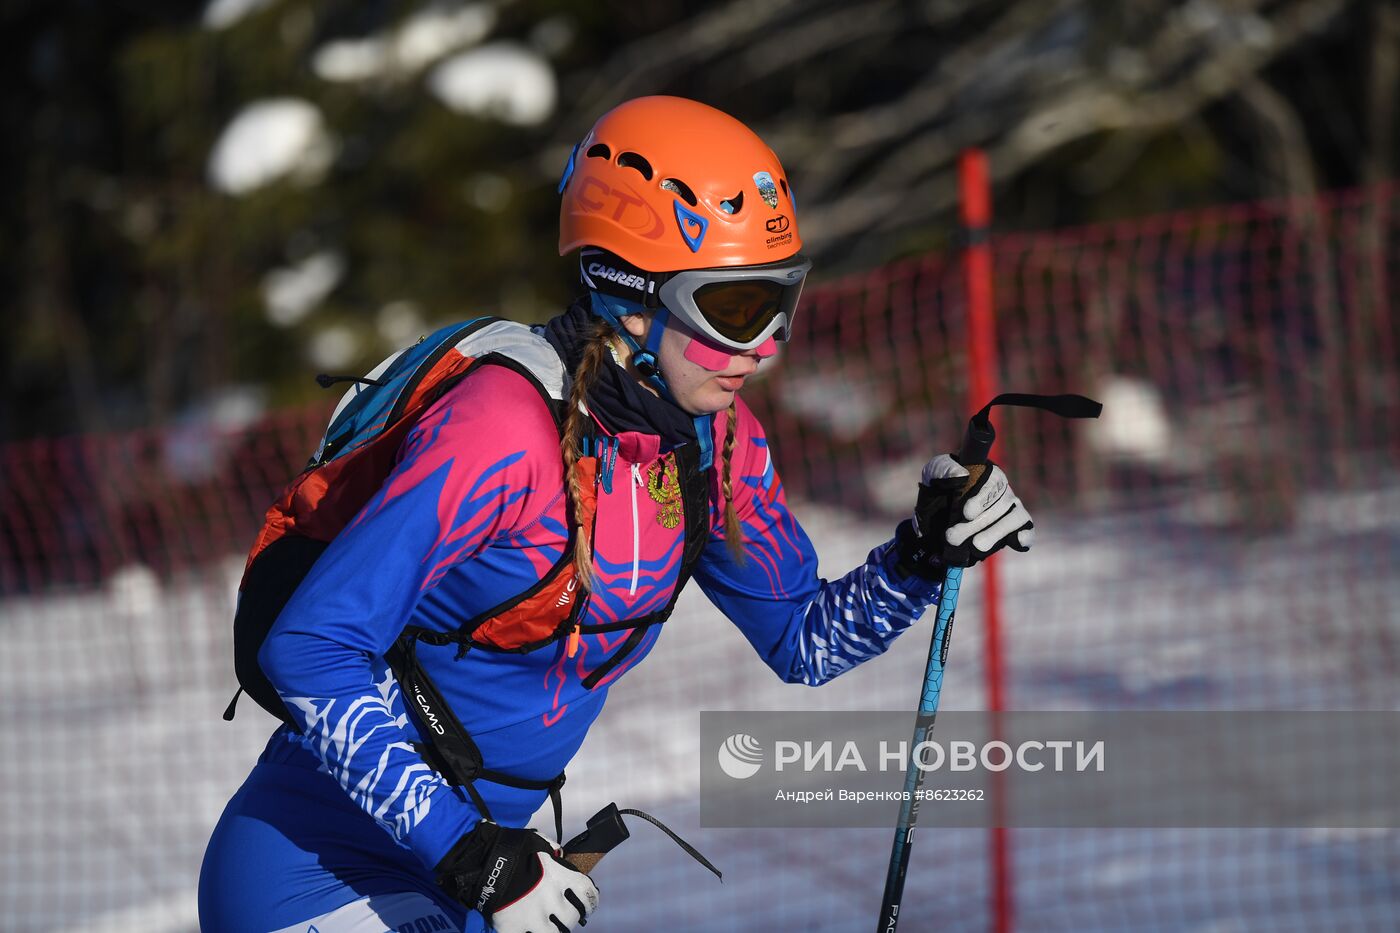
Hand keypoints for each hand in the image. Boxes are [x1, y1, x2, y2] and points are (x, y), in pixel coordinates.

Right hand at [436, 822, 598, 931]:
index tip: (588, 906)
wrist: (480, 861)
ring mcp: (532, 918)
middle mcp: (551, 900)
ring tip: (547, 924)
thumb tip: (561, 857)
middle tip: (564, 916)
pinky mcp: (513, 929)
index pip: (588, 896)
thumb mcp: (538, 842)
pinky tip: (528, 930)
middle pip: (572, 919)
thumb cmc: (509, 848)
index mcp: (559, 878)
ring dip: (553, 929)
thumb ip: (553, 852)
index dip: (591, 902)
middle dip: (570, 917)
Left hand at [894, 454, 1033, 578]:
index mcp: (987, 474)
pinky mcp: (1016, 529)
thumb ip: (944, 469)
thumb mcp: (933, 475)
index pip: (994, 480)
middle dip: (977, 524)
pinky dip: (1025, 537)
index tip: (966, 513)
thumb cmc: (937, 494)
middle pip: (1000, 505)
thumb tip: (962, 474)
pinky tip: (1015, 543)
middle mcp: (1003, 490)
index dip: (983, 497)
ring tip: (975, 546)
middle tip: (953, 537)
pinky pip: (1027, 531)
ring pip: (1014, 518)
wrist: (933, 526)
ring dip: (994, 534)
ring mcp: (1012, 509)